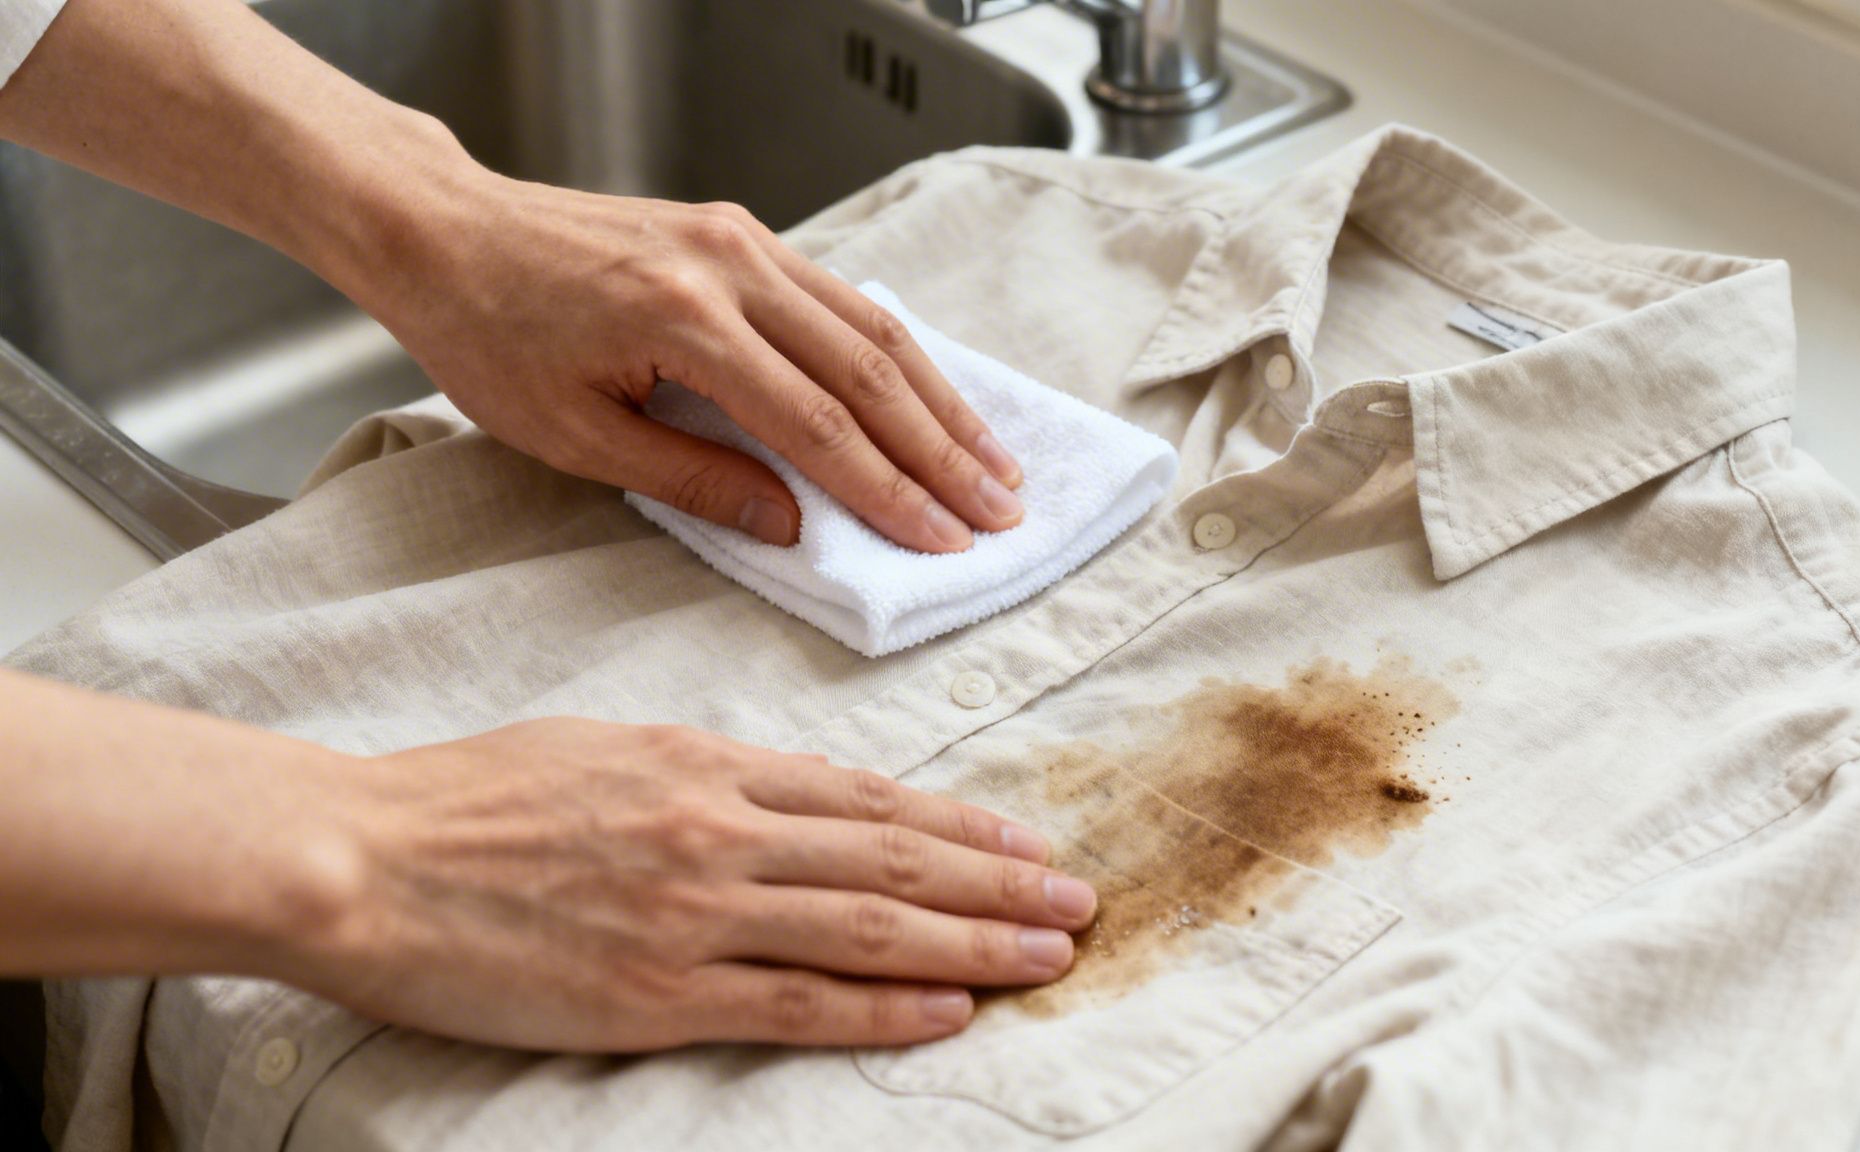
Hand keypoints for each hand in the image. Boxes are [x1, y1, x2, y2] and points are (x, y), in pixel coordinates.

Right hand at [289, 719, 1093, 1050]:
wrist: (363, 857)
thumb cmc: (473, 798)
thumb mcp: (607, 745)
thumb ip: (713, 769)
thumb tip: (805, 789)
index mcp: (705, 763)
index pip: (866, 797)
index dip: (959, 822)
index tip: (1023, 841)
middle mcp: (719, 830)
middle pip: (893, 857)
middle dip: (999, 881)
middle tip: (1078, 899)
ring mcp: (694, 913)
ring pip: (869, 924)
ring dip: (974, 941)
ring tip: (1050, 953)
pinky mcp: (656, 993)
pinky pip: (797, 1001)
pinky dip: (885, 1006)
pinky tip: (949, 1009)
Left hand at [371, 177, 1024, 551]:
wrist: (448, 232)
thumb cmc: (491, 336)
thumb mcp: (575, 436)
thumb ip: (694, 479)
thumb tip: (794, 527)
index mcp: (684, 322)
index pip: (816, 423)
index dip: (887, 490)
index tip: (941, 540)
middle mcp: (731, 267)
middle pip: (868, 369)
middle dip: (942, 451)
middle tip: (999, 512)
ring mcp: (743, 240)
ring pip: (873, 325)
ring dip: (940, 399)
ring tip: (995, 462)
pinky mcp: (742, 233)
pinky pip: (843, 297)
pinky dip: (898, 353)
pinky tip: (932, 397)